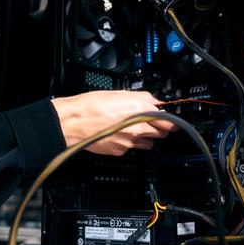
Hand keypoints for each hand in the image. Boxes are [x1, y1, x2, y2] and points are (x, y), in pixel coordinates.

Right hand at [50, 91, 177, 155]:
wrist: (71, 123)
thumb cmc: (90, 106)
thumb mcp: (119, 93)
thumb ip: (141, 97)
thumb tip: (154, 100)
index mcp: (140, 111)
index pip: (170, 121)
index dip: (171, 119)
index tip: (172, 118)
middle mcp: (138, 129)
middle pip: (162, 133)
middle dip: (159, 127)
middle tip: (151, 121)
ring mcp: (130, 143)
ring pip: (148, 143)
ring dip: (146, 136)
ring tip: (133, 128)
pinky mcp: (120, 152)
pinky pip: (132, 148)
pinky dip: (129, 142)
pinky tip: (119, 134)